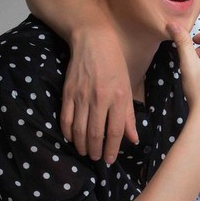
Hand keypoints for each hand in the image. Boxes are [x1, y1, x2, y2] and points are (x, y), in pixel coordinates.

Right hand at [61, 25, 137, 162]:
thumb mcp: (127, 88)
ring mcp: (81, 96)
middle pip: (96, 133)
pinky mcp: (68, 92)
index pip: (115, 131)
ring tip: (85, 152)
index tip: (109, 160)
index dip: (112, 148)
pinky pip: (66, 118)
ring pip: (80, 129)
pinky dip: (68, 132)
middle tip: (96, 158)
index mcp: (118, 98)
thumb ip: (129, 116)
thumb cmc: (115, 65)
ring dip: (82, 145)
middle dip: (96, 150)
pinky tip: (72, 139)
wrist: (93, 41)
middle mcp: (99, 99)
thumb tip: (134, 139)